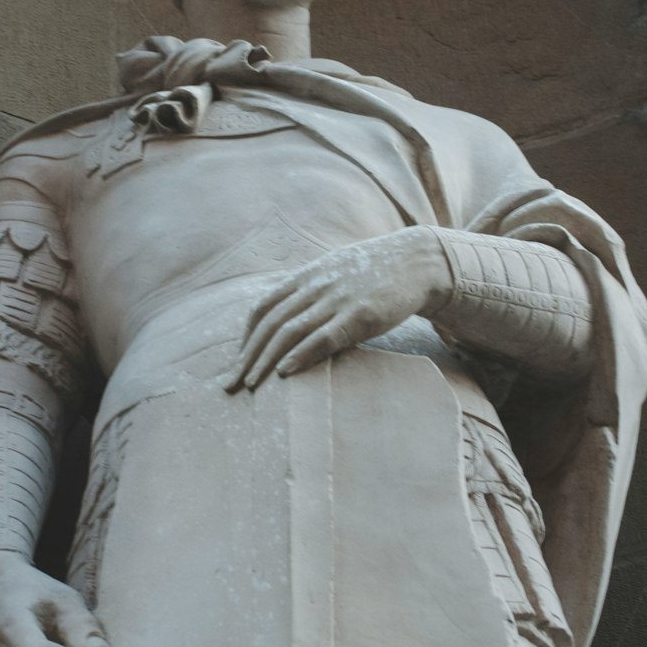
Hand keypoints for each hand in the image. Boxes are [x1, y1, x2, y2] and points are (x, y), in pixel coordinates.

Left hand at [226, 226, 445, 392]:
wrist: (415, 261)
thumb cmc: (374, 272)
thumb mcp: (334, 273)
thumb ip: (310, 291)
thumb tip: (290, 316)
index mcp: (306, 276)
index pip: (263, 307)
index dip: (246, 336)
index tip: (238, 360)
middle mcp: (315, 286)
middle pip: (269, 324)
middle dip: (247, 356)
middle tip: (231, 384)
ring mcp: (335, 300)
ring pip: (289, 332)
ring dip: (265, 361)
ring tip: (251, 385)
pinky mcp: (359, 315)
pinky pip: (323, 337)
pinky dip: (300, 355)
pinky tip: (286, 372)